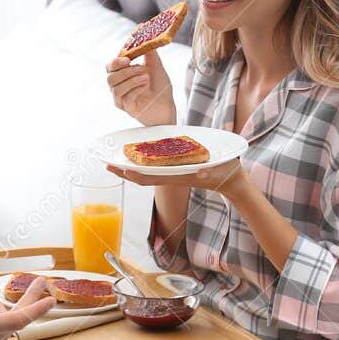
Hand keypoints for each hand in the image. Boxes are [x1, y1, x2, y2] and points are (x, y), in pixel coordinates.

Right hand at [106, 49, 175, 126]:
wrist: (168, 104)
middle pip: (110, 77)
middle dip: (125, 71)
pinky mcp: (126, 108)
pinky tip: (145, 86)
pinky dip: (135, 89)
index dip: (116, 62)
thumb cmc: (160, 86)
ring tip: (146, 78)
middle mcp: (118, 86)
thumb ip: (148, 52)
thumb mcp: (155, 65)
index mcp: (122, 74)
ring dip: (132, 80)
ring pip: (116, 88)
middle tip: (141, 68)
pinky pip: (124, 97)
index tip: (128, 59)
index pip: (111, 66)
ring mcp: (121, 98)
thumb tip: (144, 34)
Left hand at [108, 156, 250, 199]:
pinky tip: (134, 158)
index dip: (137, 175)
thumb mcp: (219, 171)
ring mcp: (172, 174)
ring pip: (145, 174)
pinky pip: (153, 170)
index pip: (153, 178)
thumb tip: (201, 173)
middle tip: (106, 164)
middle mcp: (172, 177)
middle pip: (143, 177)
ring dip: (129, 168)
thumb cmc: (226, 174)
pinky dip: (140, 165)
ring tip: (113, 161)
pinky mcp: (175, 171)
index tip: (122, 171)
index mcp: (179, 177)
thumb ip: (210, 172)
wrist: (232, 181)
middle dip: (124, 172)